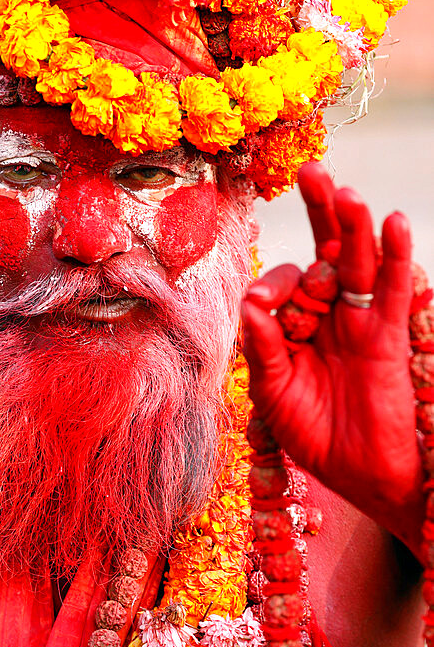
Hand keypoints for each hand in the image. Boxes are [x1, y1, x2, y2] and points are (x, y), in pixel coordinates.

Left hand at [241, 161, 423, 560]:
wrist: (361, 476)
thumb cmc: (313, 434)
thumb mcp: (273, 391)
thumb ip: (263, 348)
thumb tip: (250, 302)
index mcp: (293, 323)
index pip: (282, 284)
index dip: (273, 287)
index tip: (265, 306)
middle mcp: (328, 313)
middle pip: (326, 251)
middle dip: (320, 212)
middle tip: (312, 170)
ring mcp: (361, 320)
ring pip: (359, 263)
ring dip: (354, 227)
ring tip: (347, 194)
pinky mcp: (390, 336)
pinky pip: (395, 291)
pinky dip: (396, 257)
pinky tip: (394, 224)